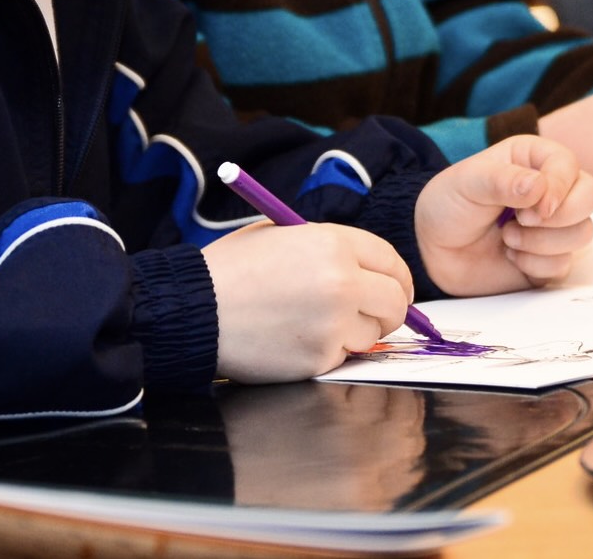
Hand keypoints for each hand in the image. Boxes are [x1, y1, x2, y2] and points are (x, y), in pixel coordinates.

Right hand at [203, 220, 413, 380]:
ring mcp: (333, 323)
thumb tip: (363, 268)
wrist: (194, 310)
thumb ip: (326, 246)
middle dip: (388, 310)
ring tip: (316, 324)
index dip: (397, 277)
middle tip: (370, 314)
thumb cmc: (231, 270)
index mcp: (333, 243)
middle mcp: (342, 282)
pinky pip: (343, 357)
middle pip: (396, 302)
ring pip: (372, 333)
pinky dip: (329, 352)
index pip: (391, 261)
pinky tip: (297, 339)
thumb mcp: (279, 235)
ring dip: (355, 332)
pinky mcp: (320, 358)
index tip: (396, 288)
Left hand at [416, 135, 592, 296]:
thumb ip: (502, 181)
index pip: (570, 166)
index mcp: (534, 159)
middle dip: (562, 215)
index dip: (560, 187)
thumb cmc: (449, 205)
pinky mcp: (550, 259)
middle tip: (523, 221)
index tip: (536, 208)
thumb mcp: (467, 183)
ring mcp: (554, 226)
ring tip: (507, 238)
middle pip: (591, 197)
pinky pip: (564, 265)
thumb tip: (540, 187)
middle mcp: (552, 189)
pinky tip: (510, 257)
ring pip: (583, 233)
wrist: (432, 250)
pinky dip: (535, 265)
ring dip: (542, 242)